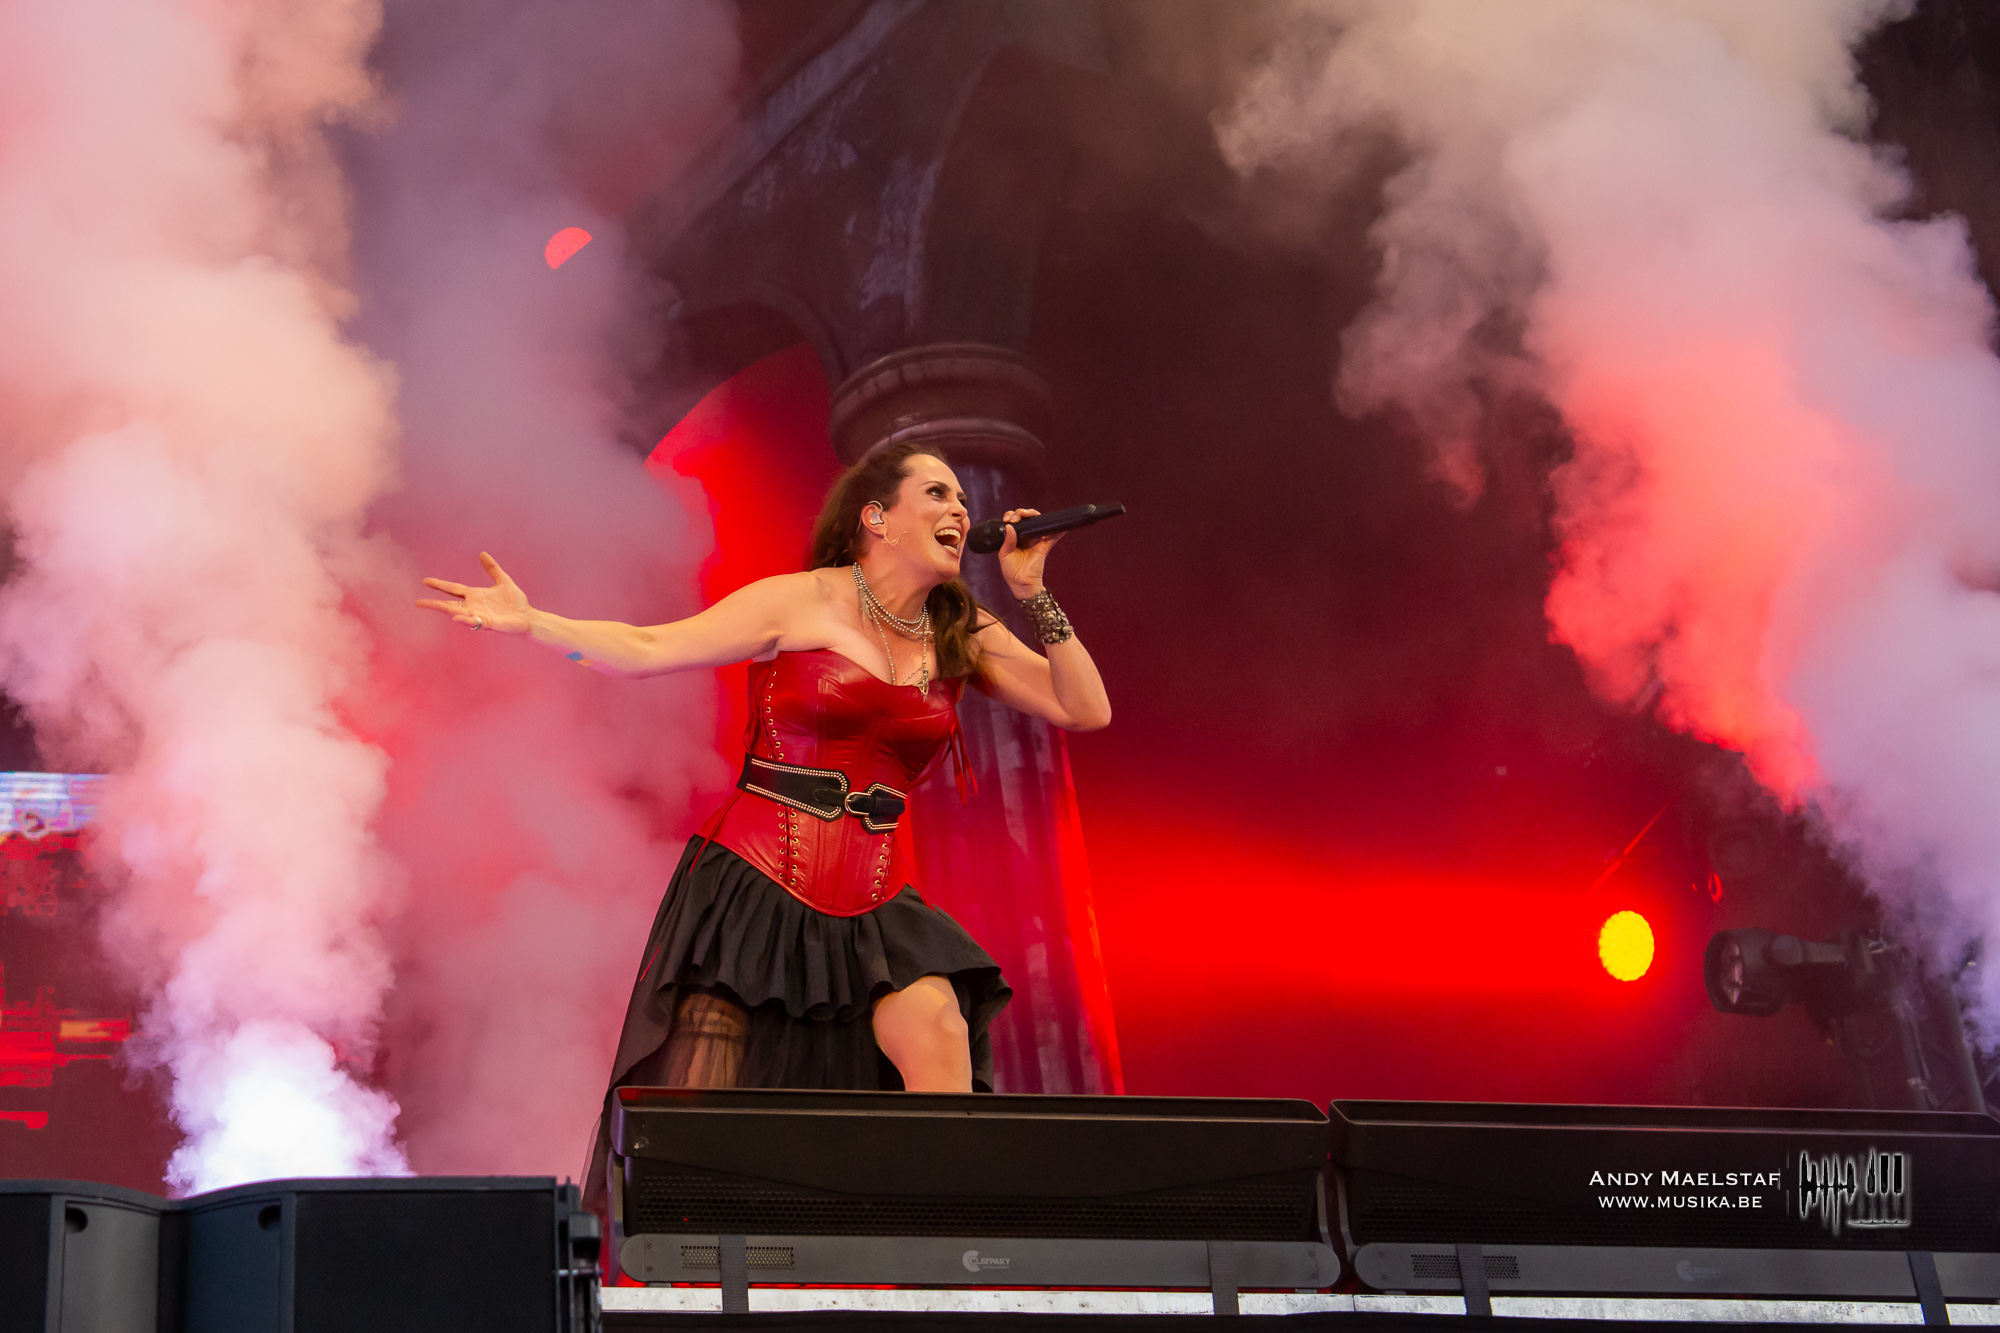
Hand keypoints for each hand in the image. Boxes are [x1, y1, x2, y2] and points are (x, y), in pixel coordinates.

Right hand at [416, 552, 532, 632]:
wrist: (528, 616)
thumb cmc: (516, 602)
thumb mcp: (503, 580)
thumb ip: (492, 568)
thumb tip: (482, 554)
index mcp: (475, 595)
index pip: (453, 589)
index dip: (439, 585)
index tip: (425, 581)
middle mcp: (473, 606)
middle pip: (449, 605)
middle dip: (433, 603)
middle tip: (417, 603)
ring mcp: (479, 616)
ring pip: (457, 614)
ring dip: (446, 611)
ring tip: (431, 606)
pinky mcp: (488, 623)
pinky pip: (474, 622)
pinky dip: (465, 620)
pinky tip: (457, 617)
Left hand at [997, 508, 1061, 597]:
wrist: (1021, 584)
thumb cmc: (1011, 572)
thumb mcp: (1005, 554)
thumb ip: (1008, 540)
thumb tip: (1010, 527)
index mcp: (1015, 539)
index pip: (1015, 523)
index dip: (1012, 516)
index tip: (1008, 519)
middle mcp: (1026, 538)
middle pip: (1026, 520)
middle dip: (1021, 513)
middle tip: (1016, 517)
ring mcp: (1035, 542)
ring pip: (1037, 524)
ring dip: (1034, 515)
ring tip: (1027, 514)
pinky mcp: (1043, 547)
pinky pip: (1052, 538)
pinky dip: (1057, 531)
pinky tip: (1060, 525)